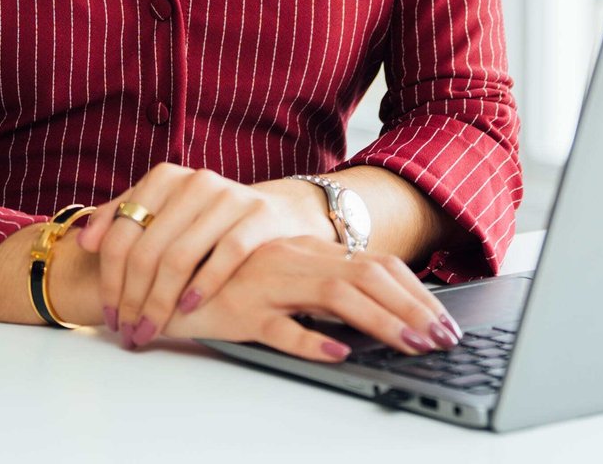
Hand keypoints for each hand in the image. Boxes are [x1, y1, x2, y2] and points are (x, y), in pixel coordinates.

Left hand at [73, 164, 326, 347]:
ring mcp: (228, 197)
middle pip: (148, 250)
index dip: (110, 278)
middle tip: (128, 331)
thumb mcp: (166, 212)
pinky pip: (225, 254)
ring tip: (151, 330)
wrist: (278, 212)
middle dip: (132, 299)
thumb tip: (84, 242)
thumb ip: (123, 219)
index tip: (108, 314)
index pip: (122, 232)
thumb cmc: (210, 220)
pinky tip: (189, 309)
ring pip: (180, 257)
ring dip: (161, 302)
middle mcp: (195, 182)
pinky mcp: (258, 215)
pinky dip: (204, 285)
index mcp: (165, 178)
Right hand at [157, 234, 463, 360]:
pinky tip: (337, 353)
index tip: (443, 321)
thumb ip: (323, 291)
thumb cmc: (225, 282)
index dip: (414, 292)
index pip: (375, 264)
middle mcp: (294, 259)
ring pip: (335, 295)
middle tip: (443, 339)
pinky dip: (311, 339)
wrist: (159, 274)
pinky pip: (278, 325)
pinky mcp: (240, 310)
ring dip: (380, 321)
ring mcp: (267, 283)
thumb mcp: (283, 280)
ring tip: (410, 345)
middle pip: (366, 277)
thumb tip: (377, 316)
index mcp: (308, 251)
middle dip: (411, 308)